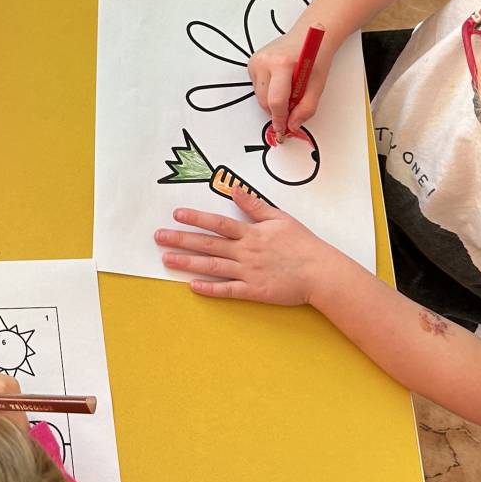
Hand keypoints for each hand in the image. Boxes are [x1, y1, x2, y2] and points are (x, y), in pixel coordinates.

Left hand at [155, 193, 334, 304]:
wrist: (321, 272)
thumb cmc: (303, 244)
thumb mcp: (280, 218)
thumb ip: (256, 206)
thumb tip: (236, 191)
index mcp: (252, 233)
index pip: (218, 223)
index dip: (196, 218)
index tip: (176, 215)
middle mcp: (246, 251)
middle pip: (208, 244)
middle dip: (181, 239)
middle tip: (159, 237)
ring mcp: (249, 272)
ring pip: (212, 266)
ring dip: (187, 263)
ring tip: (166, 259)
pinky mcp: (254, 291)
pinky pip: (228, 290)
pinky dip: (210, 289)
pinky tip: (192, 286)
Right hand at [248, 24, 336, 138]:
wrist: (310, 34)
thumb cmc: (316, 56)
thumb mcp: (317, 85)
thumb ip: (306, 108)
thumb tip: (292, 125)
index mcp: (282, 64)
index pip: (276, 100)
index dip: (280, 119)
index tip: (282, 129)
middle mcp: (265, 61)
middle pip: (265, 101)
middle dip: (278, 111)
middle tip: (293, 108)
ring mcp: (256, 61)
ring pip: (259, 96)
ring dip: (273, 101)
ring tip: (290, 89)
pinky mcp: (252, 63)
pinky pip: (257, 88)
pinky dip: (269, 91)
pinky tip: (281, 82)